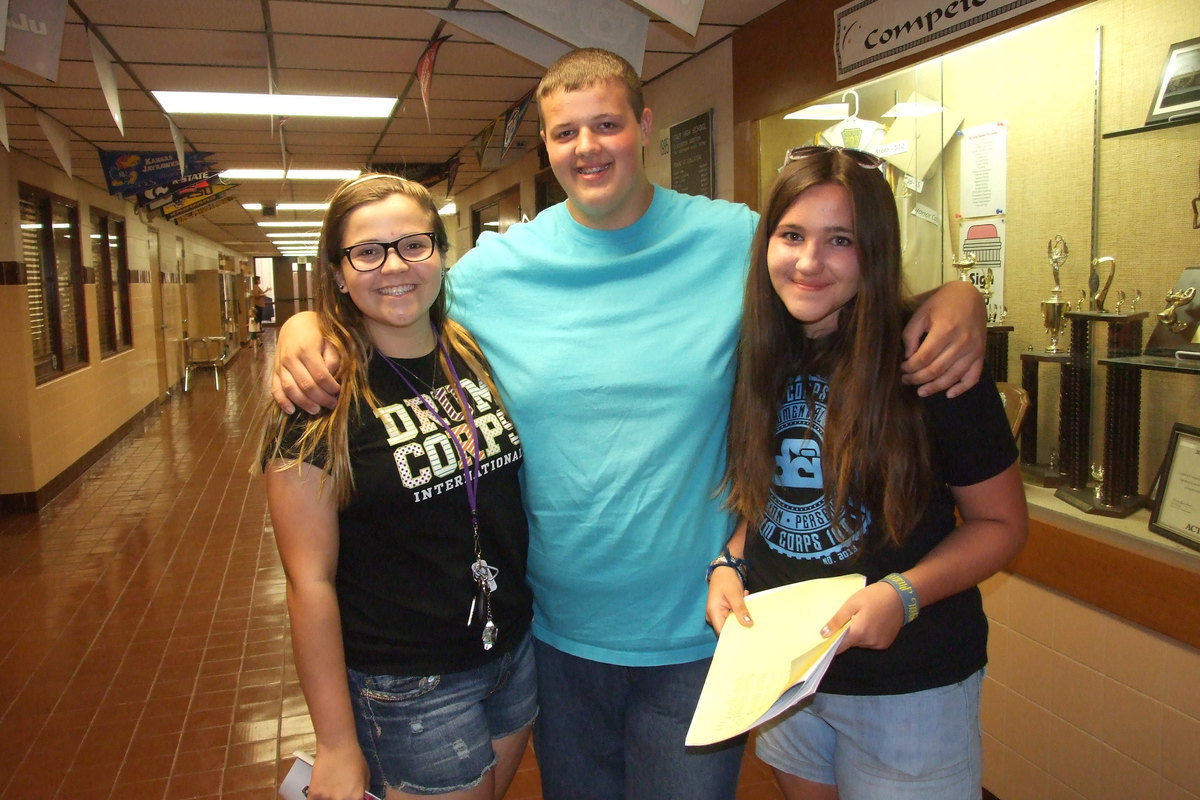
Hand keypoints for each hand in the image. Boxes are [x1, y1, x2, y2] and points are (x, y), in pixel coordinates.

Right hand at [272, 312, 341, 413]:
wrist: (297, 324)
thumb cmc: (318, 334)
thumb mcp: (330, 342)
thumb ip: (333, 360)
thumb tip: (331, 380)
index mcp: (307, 350)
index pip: (320, 376)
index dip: (331, 388)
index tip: (339, 392)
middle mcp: (291, 358)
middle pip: (306, 385)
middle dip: (321, 399)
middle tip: (332, 404)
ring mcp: (281, 365)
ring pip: (290, 389)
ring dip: (303, 403)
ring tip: (316, 410)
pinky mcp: (275, 370)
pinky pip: (275, 389)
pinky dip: (282, 402)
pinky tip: (291, 411)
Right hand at [309, 742, 369, 799]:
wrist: (336, 746)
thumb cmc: (353, 757)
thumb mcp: (365, 775)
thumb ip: (363, 790)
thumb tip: (360, 798)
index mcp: (356, 797)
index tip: (348, 797)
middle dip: (339, 799)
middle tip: (337, 792)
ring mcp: (327, 798)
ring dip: (328, 798)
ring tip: (329, 789)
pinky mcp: (314, 794)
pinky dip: (317, 798)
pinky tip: (320, 792)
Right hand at [705, 568, 751, 634]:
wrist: (724, 568)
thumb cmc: (727, 579)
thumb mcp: (735, 594)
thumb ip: (740, 609)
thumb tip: (748, 625)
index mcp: (713, 612)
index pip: (722, 632)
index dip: (733, 637)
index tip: (747, 638)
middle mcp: (714, 615)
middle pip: (727, 629)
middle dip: (740, 626)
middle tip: (753, 620)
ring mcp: (718, 613)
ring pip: (731, 622)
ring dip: (741, 615)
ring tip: (746, 602)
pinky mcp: (723, 610)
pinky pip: (732, 615)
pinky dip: (740, 610)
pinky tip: (744, 598)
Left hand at [820, 582, 903, 653]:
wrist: (900, 596)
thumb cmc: (874, 596)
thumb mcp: (852, 604)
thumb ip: (837, 620)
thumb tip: (823, 634)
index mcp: (859, 632)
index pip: (839, 647)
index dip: (831, 644)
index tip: (826, 638)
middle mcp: (869, 642)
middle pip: (850, 644)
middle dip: (846, 634)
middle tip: (849, 619)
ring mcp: (878, 644)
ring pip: (860, 643)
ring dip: (858, 635)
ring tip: (862, 619)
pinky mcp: (886, 643)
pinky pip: (870, 643)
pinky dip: (868, 636)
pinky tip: (872, 623)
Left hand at [901, 280, 985, 397]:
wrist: (970, 295)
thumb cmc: (942, 303)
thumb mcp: (921, 312)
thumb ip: (911, 334)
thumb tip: (908, 357)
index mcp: (945, 330)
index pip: (923, 358)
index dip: (910, 368)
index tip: (901, 369)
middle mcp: (961, 342)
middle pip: (936, 370)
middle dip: (918, 379)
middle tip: (906, 381)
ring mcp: (973, 350)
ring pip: (952, 377)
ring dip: (935, 387)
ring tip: (921, 391)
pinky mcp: (981, 354)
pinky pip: (973, 377)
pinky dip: (961, 388)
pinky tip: (948, 394)